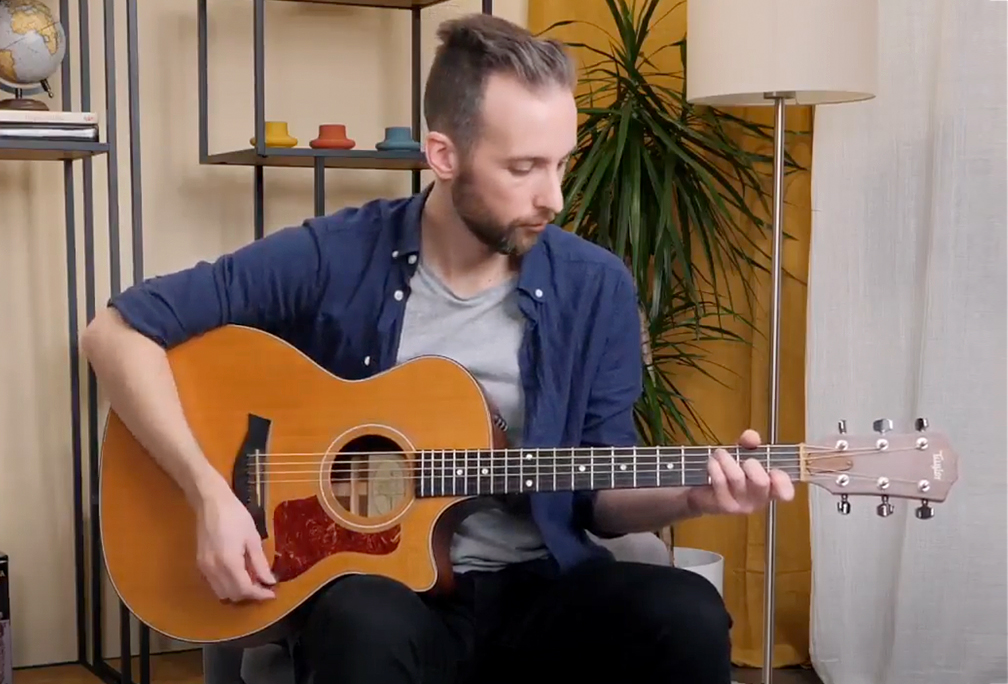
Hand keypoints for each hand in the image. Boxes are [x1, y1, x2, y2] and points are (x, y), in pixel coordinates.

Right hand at [195, 482, 275, 601]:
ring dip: (237, 591)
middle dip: (249, 594)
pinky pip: (214, 583)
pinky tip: (238, 573)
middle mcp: (213, 569)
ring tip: (252, 580)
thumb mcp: (252, 538)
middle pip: (232, 595)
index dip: (259, 594)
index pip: (244, 589)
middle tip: (264, 586)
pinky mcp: (200, 563)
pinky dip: (227, 584)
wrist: (211, 502)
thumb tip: (269, 581)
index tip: (272, 593)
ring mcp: (204, 567)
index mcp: (228, 562)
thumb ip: (260, 563)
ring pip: (221, 592)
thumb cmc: (236, 516)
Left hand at [686, 429, 794, 515]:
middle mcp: (759, 500)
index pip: (785, 491)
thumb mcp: (742, 454)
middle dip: (750, 464)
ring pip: (737, 478)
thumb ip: (749, 444)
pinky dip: (715, 466)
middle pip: (761, 481)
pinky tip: (712, 462)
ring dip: (726, 460)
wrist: (705, 492)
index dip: (783, 481)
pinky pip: (720, 481)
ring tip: (720, 454)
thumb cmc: (730, 472)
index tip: (773, 471)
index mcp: (770, 488)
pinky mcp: (725, 506)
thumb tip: (752, 437)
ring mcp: (742, 506)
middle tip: (741, 459)